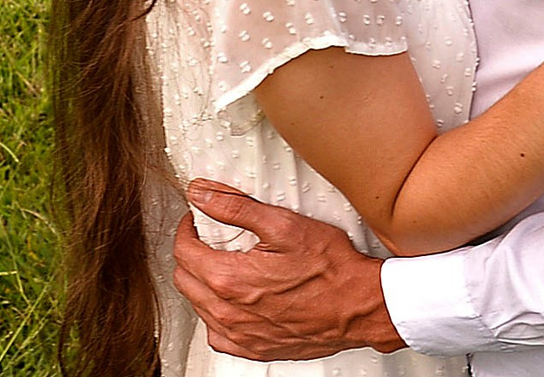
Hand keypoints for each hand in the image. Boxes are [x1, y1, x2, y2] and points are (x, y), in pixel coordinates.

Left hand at [172, 180, 407, 359]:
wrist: (360, 307)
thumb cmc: (331, 269)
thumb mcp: (283, 225)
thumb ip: (234, 207)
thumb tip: (202, 194)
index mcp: (230, 279)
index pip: (184, 251)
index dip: (187, 229)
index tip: (196, 221)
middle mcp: (229, 312)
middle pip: (185, 279)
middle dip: (191, 254)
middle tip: (208, 239)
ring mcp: (241, 335)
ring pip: (198, 307)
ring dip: (202, 283)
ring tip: (223, 266)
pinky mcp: (254, 349)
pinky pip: (217, 335)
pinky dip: (216, 316)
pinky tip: (232, 302)